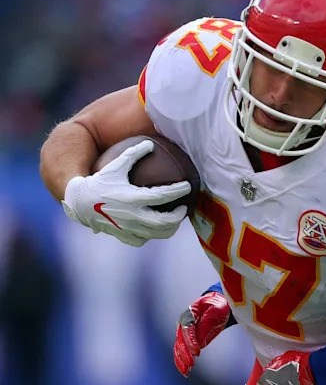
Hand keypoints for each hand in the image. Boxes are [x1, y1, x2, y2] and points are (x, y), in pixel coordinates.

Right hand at [62, 139, 191, 245]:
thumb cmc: (99, 181)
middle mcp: (131, 215)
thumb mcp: (115, 166)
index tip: (188, 186)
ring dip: (170, 228)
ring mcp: (127, 228)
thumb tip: (150, 144)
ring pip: (156, 234)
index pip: (162, 196)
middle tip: (183, 208)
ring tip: (174, 220)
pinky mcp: (122, 235)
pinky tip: (154, 229)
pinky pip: (141, 240)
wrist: (78, 202)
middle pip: (164, 221)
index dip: (178, 191)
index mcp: (131, 197)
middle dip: (178, 216)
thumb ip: (133, 154)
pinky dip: (150, 235)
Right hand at [173, 291, 231, 376]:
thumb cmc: (217, 306)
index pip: (187, 329)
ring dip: (181, 361)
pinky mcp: (188, 342)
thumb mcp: (216, 311)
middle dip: (184, 354)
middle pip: (180, 341)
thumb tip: (199, 341)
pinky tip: (185, 371)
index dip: (190, 341)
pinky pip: (182, 352)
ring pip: (178, 349)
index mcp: (189, 315)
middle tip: (191, 364)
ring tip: (186, 372)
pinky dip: (182, 362)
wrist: (217, 305)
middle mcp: (183, 325)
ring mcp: (184, 334)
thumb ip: (207, 324)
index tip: (196, 352)